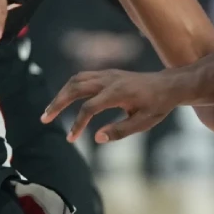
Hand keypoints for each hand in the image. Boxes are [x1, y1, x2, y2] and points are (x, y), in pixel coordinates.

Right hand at [42, 69, 176, 142]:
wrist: (169, 85)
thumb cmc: (158, 106)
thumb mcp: (144, 123)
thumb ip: (120, 131)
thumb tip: (97, 138)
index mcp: (118, 92)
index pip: (89, 108)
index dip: (78, 124)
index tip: (71, 139)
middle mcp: (110, 80)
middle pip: (75, 87)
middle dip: (57, 103)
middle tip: (44, 119)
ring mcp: (108, 74)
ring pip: (76, 79)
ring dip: (61, 94)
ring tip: (50, 110)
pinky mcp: (108, 74)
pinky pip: (83, 77)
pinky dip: (71, 87)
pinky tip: (65, 99)